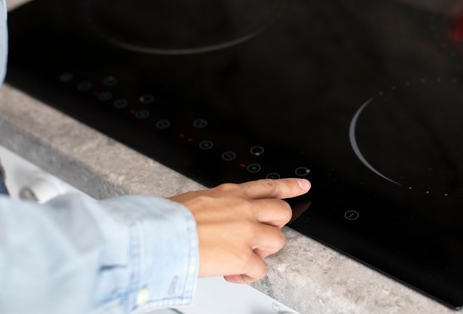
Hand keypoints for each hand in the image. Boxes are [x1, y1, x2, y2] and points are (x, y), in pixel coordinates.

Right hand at [168, 178, 310, 283]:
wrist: (160, 234)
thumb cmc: (168, 220)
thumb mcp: (197, 200)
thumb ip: (216, 206)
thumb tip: (214, 217)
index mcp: (231, 193)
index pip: (267, 186)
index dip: (289, 186)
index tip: (303, 186)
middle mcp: (244, 209)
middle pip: (282, 212)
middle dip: (277, 225)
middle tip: (262, 236)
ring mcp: (247, 232)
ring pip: (278, 241)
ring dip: (262, 252)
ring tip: (242, 256)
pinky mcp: (244, 257)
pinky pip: (260, 270)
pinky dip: (248, 276)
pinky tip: (233, 274)